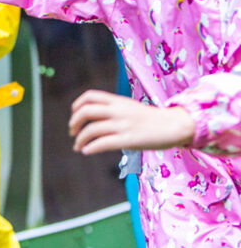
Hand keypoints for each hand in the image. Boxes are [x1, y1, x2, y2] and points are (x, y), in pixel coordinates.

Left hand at [69, 90, 194, 154]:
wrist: (174, 125)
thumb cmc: (152, 118)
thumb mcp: (130, 107)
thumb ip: (113, 109)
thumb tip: (95, 118)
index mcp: (117, 101)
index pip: (90, 96)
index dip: (77, 105)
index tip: (74, 115)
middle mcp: (117, 111)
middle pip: (85, 112)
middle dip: (74, 123)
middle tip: (72, 132)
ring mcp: (122, 125)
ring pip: (91, 130)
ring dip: (80, 140)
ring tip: (78, 147)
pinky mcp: (128, 140)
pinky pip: (103, 143)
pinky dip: (91, 148)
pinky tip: (86, 152)